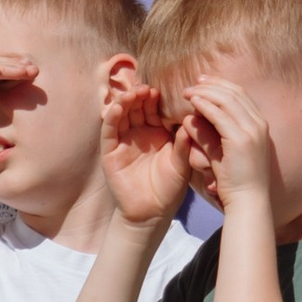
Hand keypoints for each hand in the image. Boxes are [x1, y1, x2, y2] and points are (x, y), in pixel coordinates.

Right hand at [99, 62, 190, 224]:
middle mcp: (139, 133)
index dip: (157, 98)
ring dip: (126, 101)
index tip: (163, 89)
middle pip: (137, 107)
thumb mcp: (181, 163)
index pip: (155, 109)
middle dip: (141, 95)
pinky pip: (109, 130)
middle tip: (148, 88)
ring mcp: (123, 141)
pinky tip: (118, 107)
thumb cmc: (170, 189)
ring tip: (134, 93)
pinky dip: (112, 117)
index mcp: (158, 133)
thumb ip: (184, 144)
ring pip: (122, 114)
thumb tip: (192, 120)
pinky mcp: (109, 151)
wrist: (152, 213)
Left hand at [176, 73, 275, 212]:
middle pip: (235, 92)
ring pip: (227, 100)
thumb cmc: (235, 181)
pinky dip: (205, 105)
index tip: (203, 82)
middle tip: (193, 83)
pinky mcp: (241, 140)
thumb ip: (209, 134)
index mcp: (259, 125)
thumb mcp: (222, 152)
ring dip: (205, 92)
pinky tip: (192, 102)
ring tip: (188, 92)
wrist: (248, 201)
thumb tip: (191, 118)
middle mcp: (259, 124)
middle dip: (212, 84)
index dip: (221, 85)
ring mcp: (252, 131)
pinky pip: (220, 115)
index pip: (241, 95)